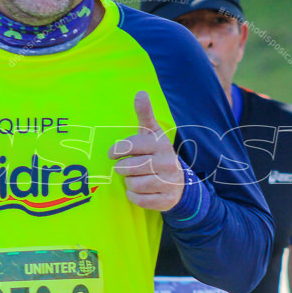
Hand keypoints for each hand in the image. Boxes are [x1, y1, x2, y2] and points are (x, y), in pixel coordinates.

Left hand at [107, 91, 183, 210]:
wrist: (179, 182)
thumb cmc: (157, 154)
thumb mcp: (152, 133)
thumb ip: (145, 114)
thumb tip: (140, 92)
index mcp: (161, 144)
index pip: (131, 145)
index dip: (117, 150)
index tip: (112, 154)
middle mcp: (167, 162)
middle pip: (128, 167)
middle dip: (122, 169)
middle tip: (126, 168)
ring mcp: (169, 182)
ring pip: (133, 184)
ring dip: (129, 183)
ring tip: (136, 178)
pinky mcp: (167, 200)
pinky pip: (139, 200)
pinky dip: (134, 196)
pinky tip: (140, 190)